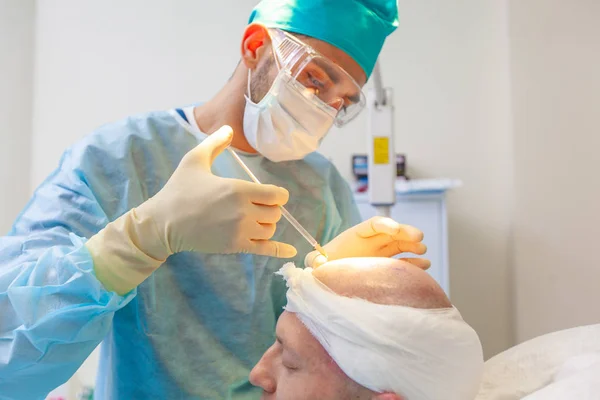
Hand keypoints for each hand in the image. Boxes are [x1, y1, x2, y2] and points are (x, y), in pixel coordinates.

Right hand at [137, 125, 295, 257]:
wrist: (163, 223)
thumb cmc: (178, 190)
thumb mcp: (194, 160)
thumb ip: (214, 143)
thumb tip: (228, 128)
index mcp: (239, 190)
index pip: (277, 195)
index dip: (276, 194)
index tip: (268, 194)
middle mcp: (244, 211)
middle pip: (276, 212)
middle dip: (269, 209)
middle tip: (255, 206)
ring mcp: (240, 231)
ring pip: (270, 230)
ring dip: (265, 225)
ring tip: (251, 220)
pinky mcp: (235, 246)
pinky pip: (265, 250)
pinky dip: (279, 250)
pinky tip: (290, 251)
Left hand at [304, 216, 429, 268]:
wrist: (329, 280)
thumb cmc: (323, 268)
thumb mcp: (316, 262)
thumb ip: (315, 260)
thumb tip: (317, 262)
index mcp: (355, 236)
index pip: (373, 225)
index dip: (384, 224)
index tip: (393, 228)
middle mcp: (371, 242)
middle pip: (391, 232)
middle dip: (405, 232)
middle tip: (418, 236)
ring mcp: (381, 254)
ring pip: (401, 244)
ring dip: (413, 245)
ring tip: (423, 249)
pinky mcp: (387, 266)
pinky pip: (403, 262)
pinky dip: (414, 262)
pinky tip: (425, 264)